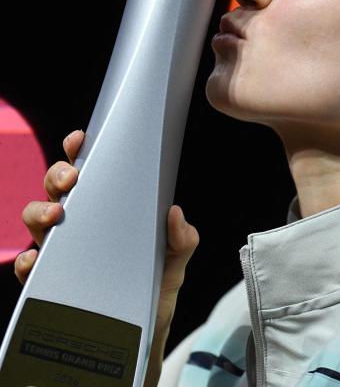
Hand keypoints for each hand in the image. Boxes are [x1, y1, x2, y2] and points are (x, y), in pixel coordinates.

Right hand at [15, 129, 199, 385]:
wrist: (144, 332)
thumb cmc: (155, 285)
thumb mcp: (175, 260)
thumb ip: (181, 238)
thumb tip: (175, 214)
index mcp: (108, 210)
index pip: (90, 172)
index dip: (79, 151)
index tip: (81, 139)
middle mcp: (82, 225)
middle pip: (57, 188)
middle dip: (58, 174)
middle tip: (73, 178)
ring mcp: (64, 251)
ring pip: (37, 218)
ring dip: (40, 210)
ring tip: (59, 214)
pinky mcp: (53, 280)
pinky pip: (30, 267)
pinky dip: (27, 262)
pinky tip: (36, 261)